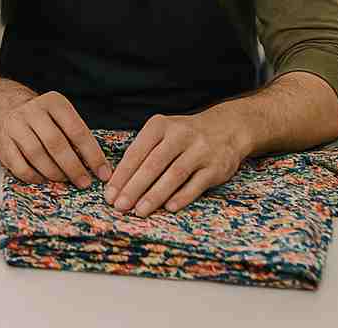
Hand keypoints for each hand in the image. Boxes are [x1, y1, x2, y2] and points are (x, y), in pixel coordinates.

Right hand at [0, 90, 111, 187]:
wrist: (5, 108)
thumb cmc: (43, 119)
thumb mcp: (61, 117)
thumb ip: (76, 137)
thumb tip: (98, 168)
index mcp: (53, 103)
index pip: (77, 130)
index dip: (92, 155)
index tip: (103, 173)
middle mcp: (32, 111)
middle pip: (55, 144)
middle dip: (73, 167)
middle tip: (84, 183)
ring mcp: (14, 125)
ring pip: (37, 155)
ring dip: (54, 173)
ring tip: (65, 181)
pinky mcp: (1, 142)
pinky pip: (20, 166)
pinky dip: (34, 177)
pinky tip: (43, 179)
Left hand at [104, 112, 244, 216]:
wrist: (227, 128)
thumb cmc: (184, 135)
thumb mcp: (162, 132)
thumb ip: (143, 152)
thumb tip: (119, 182)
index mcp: (159, 126)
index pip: (136, 153)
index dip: (121, 175)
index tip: (109, 194)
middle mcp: (179, 135)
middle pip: (152, 165)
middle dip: (134, 188)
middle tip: (120, 206)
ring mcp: (200, 151)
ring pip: (173, 175)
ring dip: (155, 195)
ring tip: (139, 210)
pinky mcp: (216, 167)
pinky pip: (196, 184)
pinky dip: (181, 197)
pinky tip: (168, 208)